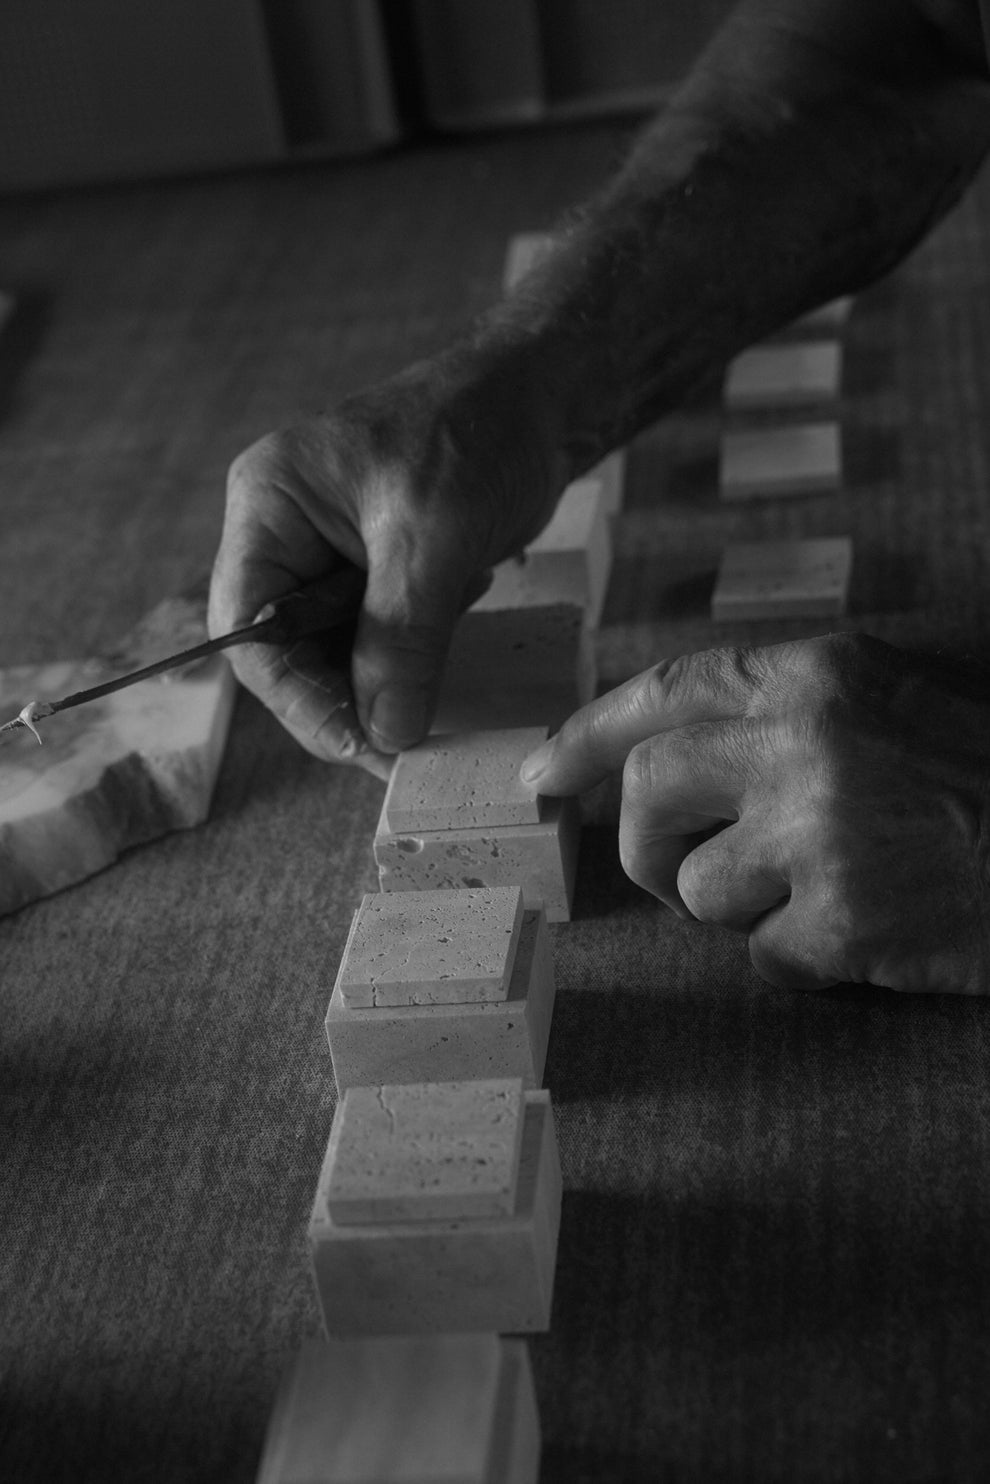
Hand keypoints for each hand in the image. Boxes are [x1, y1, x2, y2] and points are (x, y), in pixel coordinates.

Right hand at [209, 348, 563, 775]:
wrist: (544, 393)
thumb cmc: (479, 433)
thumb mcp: (434, 541)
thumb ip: (401, 639)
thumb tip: (384, 732)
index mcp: (269, 505)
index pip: (251, 629)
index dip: (298, 698)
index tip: (356, 745)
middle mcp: (288, 532)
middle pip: (289, 651)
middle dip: (344, 701)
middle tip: (401, 751)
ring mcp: (332, 552)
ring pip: (337, 652)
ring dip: (385, 684)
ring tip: (436, 699)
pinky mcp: (379, 568)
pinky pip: (378, 637)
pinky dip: (415, 656)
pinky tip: (456, 620)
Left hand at [522, 634, 989, 993]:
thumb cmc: (985, 775)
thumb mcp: (892, 699)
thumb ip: (783, 710)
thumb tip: (666, 752)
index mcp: (819, 675)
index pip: (664, 692)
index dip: (587, 735)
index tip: (539, 776)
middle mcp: (807, 744)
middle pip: (645, 795)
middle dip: (643, 844)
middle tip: (678, 867)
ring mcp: (822, 836)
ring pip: (695, 891)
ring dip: (741, 906)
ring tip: (825, 890)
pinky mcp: (847, 925)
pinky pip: (765, 959)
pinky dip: (802, 961)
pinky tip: (867, 935)